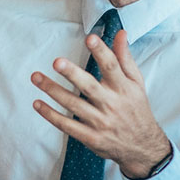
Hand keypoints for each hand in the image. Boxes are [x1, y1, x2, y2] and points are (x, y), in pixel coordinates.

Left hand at [31, 30, 172, 179]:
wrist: (142, 146)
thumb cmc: (136, 109)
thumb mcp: (136, 83)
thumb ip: (125, 58)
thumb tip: (120, 33)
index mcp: (123, 88)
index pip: (112, 67)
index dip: (101, 52)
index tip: (90, 38)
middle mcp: (111, 104)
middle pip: (89, 87)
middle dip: (72, 73)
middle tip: (56, 61)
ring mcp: (100, 122)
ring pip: (73, 105)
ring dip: (53, 91)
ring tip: (36, 77)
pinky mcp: (90, 137)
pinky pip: (67, 125)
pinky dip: (51, 115)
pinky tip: (38, 103)